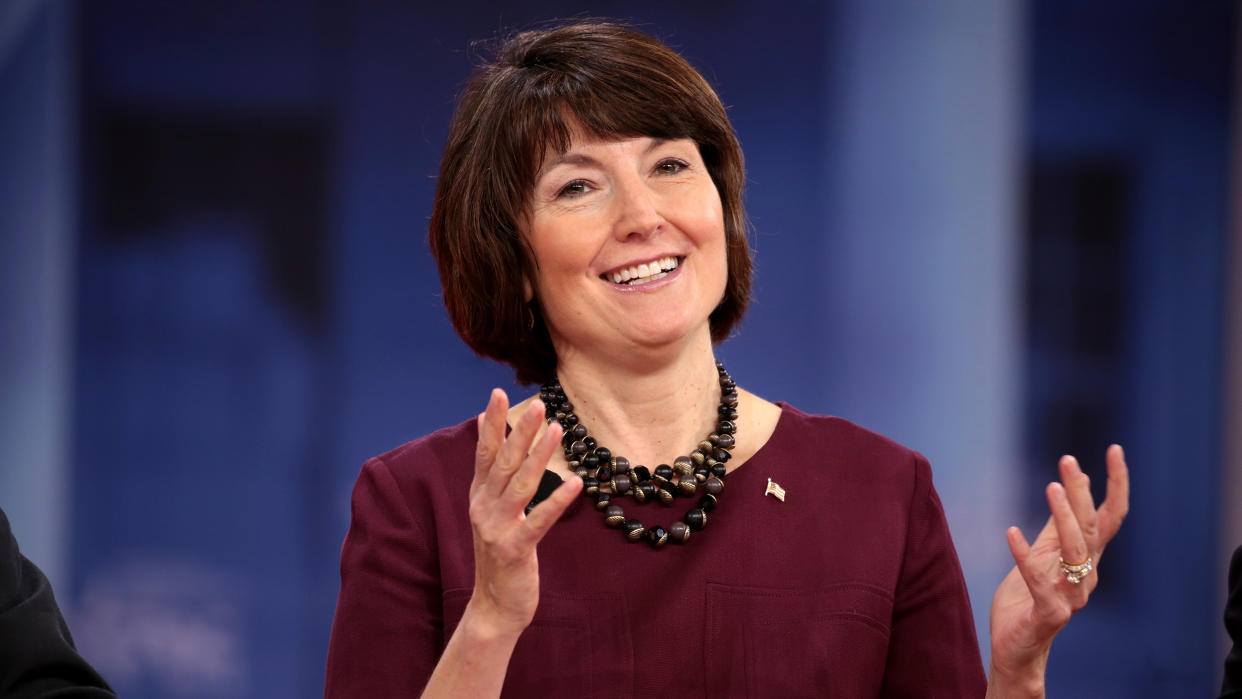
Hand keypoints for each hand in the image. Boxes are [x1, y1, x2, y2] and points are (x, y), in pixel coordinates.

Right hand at [465, 389, 582, 638]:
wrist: (493, 604)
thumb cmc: (499, 551)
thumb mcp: (489, 508)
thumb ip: (490, 470)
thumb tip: (485, 425)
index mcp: (479, 494)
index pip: (484, 452)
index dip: (492, 423)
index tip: (498, 393)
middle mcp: (483, 507)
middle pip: (503, 462)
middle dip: (520, 431)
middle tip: (537, 404)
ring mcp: (497, 529)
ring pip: (521, 485)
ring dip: (539, 456)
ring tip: (556, 430)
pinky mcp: (515, 549)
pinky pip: (539, 521)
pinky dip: (557, 501)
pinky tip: (575, 483)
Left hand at [987, 445, 1129, 695]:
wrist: (1016, 647)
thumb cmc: (1029, 598)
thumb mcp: (1043, 552)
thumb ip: (1058, 523)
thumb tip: (1072, 481)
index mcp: (1086, 559)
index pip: (1110, 516)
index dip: (1115, 483)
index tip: (1114, 449)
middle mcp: (1086, 575)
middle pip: (1092, 528)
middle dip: (1082, 493)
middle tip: (1067, 461)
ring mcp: (1071, 596)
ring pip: (1076, 551)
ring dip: (1064, 518)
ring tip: (1051, 487)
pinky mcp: (1049, 613)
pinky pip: (1038, 580)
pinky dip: (1025, 554)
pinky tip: (1011, 531)